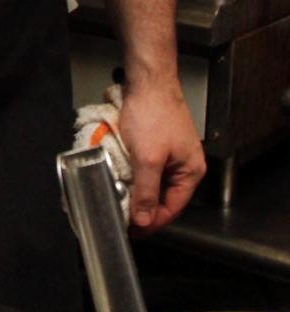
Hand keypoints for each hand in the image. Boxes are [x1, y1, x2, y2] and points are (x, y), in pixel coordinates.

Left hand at [117, 81, 206, 232]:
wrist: (147, 80)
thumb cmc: (153, 113)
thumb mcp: (147, 159)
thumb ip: (146, 191)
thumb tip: (145, 219)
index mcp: (191, 171)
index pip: (172, 208)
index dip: (152, 221)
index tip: (133, 230)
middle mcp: (184, 164)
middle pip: (163, 196)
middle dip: (143, 207)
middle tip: (123, 217)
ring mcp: (171, 153)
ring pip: (153, 182)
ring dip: (137, 190)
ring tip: (120, 199)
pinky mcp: (157, 143)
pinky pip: (147, 167)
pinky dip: (135, 174)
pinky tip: (121, 177)